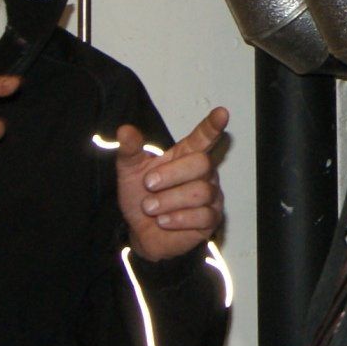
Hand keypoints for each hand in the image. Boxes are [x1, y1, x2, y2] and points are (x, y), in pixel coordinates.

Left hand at [117, 107, 227, 260]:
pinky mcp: (212, 219)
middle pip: (202, 163)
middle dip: (171, 175)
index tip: (221, 113)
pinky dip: (177, 219)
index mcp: (185, 155)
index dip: (212, 126)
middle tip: (149, 185)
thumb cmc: (140, 196)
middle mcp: (203, 173)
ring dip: (168, 201)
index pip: (203, 137)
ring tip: (151, 208)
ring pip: (200, 192)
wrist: (139, 232)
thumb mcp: (130, 171)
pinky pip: (202, 216)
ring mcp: (210, 196)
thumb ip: (130, 150)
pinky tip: (164, 221)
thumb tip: (124, 130)